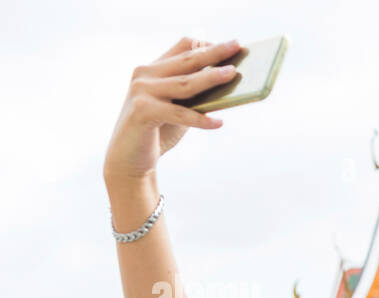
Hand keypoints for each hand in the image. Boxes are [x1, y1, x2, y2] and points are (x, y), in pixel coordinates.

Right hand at [104, 38, 240, 185]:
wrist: (129, 159)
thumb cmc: (159, 132)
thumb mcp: (180, 108)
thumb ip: (196, 95)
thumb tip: (230, 86)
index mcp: (153, 69)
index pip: (182, 47)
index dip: (207, 45)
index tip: (231, 45)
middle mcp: (144, 74)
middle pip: (186, 60)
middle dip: (214, 53)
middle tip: (237, 45)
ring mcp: (141, 91)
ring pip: (185, 83)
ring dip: (211, 78)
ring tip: (233, 74)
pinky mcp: (142, 111)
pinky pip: (179, 114)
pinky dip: (201, 119)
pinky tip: (219, 122)